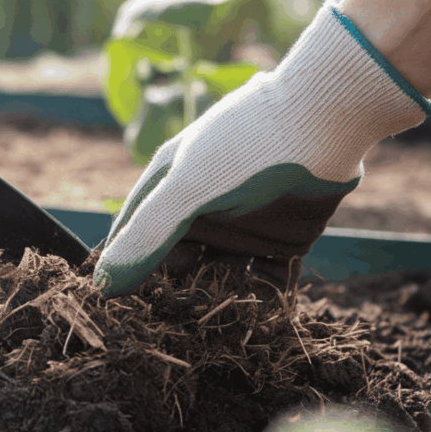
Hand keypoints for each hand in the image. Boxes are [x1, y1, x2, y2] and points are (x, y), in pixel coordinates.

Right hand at [94, 0, 430, 296]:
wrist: (327, 120)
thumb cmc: (244, 147)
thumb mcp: (184, 191)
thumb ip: (146, 238)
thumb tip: (103, 285)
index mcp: (171, 180)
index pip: (134, 229)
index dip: (124, 260)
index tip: (116, 297)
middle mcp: (205, 200)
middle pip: (177, 254)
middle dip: (175, 282)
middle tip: (175, 311)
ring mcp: (244, 218)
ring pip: (219, 268)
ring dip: (218, 291)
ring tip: (218, 311)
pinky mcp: (282, 233)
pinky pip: (263, 273)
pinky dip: (260, 291)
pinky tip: (259, 307)